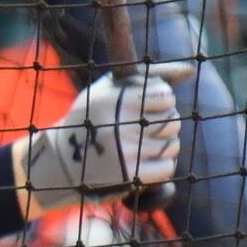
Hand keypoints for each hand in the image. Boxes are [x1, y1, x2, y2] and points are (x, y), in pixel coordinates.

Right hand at [18, 67, 186, 220]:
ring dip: (163, 146)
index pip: (165, 96)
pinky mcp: (127, 175)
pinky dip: (162, 166)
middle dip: (162, 125)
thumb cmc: (90, 119)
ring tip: (141, 147)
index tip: (141, 110)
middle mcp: (118, 125)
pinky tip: (146, 164)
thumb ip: (150, 75)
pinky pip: (167, 167)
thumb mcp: (109, 88)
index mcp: (114, 100)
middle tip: (139, 131)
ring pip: (173, 144)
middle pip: (172, 120)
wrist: (56, 163)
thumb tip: (190, 71)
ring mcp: (123, 151)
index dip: (160, 102)